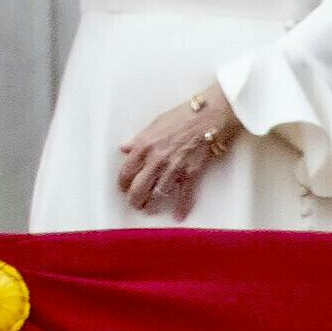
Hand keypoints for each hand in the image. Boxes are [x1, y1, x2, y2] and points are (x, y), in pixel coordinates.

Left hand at [114, 81, 239, 217]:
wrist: (209, 115)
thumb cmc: (183, 115)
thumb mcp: (154, 124)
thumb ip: (138, 140)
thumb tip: (124, 149)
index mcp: (144, 146)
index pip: (126, 172)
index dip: (122, 184)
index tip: (123, 188)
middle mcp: (156, 159)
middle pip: (139, 188)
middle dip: (134, 199)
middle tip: (134, 203)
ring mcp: (174, 168)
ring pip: (158, 194)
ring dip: (152, 205)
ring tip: (149, 209)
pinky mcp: (192, 172)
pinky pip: (185, 194)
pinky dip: (182, 207)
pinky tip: (179, 215)